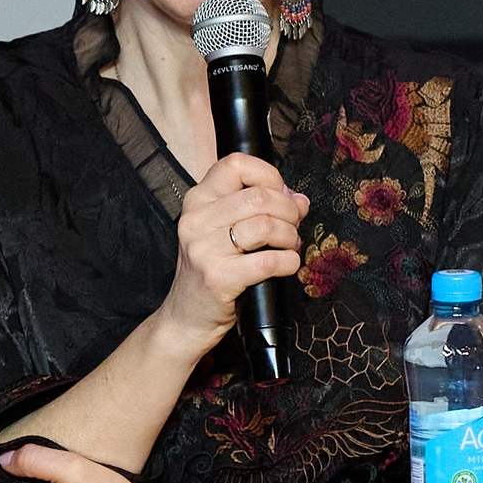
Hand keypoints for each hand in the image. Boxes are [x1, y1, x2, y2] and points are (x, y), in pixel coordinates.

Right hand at [158, 152, 309, 357]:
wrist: (185, 318)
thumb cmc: (210, 271)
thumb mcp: (223, 232)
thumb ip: (256, 209)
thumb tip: (298, 199)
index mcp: (197, 201)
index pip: (235, 164)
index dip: (268, 175)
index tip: (281, 194)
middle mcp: (196, 220)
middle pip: (259, 196)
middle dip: (289, 211)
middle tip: (293, 226)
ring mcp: (204, 249)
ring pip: (266, 225)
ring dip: (290, 237)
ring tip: (289, 247)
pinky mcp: (218, 278)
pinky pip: (268, 260)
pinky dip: (288, 262)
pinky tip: (286, 265)